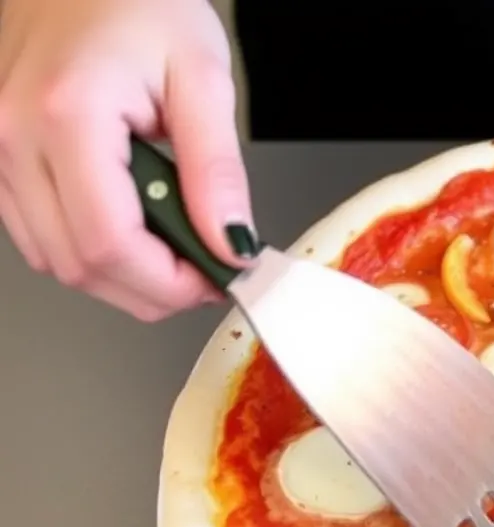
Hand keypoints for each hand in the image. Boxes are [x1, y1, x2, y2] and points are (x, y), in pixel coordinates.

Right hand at [0, 0, 254, 320]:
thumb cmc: (142, 4)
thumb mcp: (204, 81)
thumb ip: (217, 171)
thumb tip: (231, 244)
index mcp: (67, 115)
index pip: (110, 244)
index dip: (169, 282)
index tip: (217, 277)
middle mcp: (14, 136)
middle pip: (79, 265)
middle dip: (151, 289)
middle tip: (206, 267)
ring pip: (54, 260)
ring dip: (121, 276)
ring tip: (176, 243)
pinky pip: (38, 234)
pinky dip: (90, 249)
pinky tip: (136, 226)